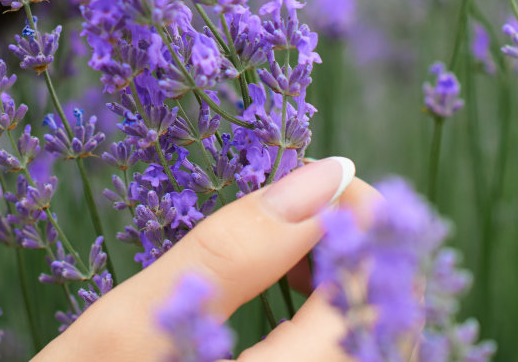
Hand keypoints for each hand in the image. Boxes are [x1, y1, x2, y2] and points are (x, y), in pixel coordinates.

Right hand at [33, 156, 374, 360]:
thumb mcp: (127, 330)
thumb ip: (230, 252)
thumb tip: (322, 174)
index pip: (379, 295)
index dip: (364, 220)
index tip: (312, 178)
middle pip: (391, 327)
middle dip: (357, 252)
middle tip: (294, 213)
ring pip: (378, 351)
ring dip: (346, 290)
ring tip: (286, 258)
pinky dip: (329, 330)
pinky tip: (285, 308)